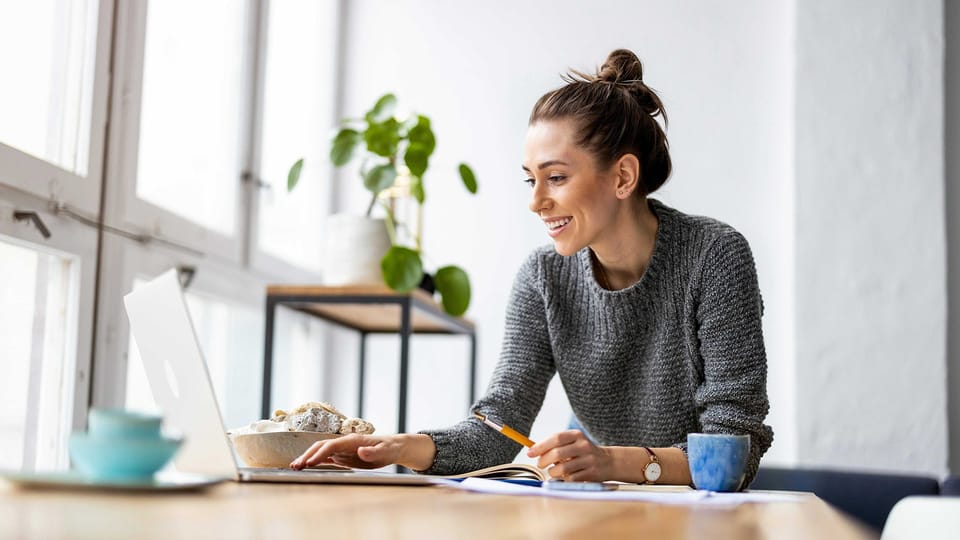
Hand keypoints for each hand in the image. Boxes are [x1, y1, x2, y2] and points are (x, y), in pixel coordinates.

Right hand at [289, 434, 404, 469]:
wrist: (393, 447)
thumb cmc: (389, 448)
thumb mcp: (384, 452)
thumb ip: (372, 452)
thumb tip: (360, 451)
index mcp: (352, 440)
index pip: (331, 445)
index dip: (320, 454)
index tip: (310, 463)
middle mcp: (344, 443)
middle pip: (321, 446)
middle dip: (307, 455)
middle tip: (295, 466)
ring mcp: (342, 449)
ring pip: (320, 451)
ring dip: (308, 458)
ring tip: (295, 467)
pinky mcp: (343, 456)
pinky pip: (326, 458)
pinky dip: (315, 461)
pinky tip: (306, 467)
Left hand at [526, 429, 613, 481]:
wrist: (609, 462)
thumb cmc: (583, 452)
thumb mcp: (573, 443)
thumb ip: (555, 445)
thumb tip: (532, 450)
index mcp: (577, 435)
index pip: (556, 438)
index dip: (541, 446)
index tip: (530, 453)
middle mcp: (584, 446)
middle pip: (557, 453)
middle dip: (544, 461)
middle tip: (540, 464)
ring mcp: (588, 460)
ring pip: (562, 469)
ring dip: (553, 472)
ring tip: (554, 471)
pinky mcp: (591, 473)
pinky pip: (570, 479)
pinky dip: (563, 479)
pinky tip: (565, 476)